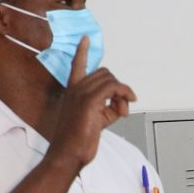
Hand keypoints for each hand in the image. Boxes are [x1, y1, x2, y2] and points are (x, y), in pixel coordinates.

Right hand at [46, 48, 135, 174]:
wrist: (68, 154)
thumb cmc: (80, 140)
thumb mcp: (98, 120)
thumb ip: (109, 107)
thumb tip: (123, 102)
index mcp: (73, 92)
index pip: (77, 66)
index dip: (82, 52)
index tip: (85, 39)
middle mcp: (75, 89)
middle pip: (104, 73)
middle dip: (118, 88)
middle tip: (121, 109)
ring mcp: (80, 93)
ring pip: (110, 79)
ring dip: (122, 94)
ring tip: (122, 112)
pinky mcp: (88, 101)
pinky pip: (113, 87)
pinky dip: (123, 94)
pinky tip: (125, 109)